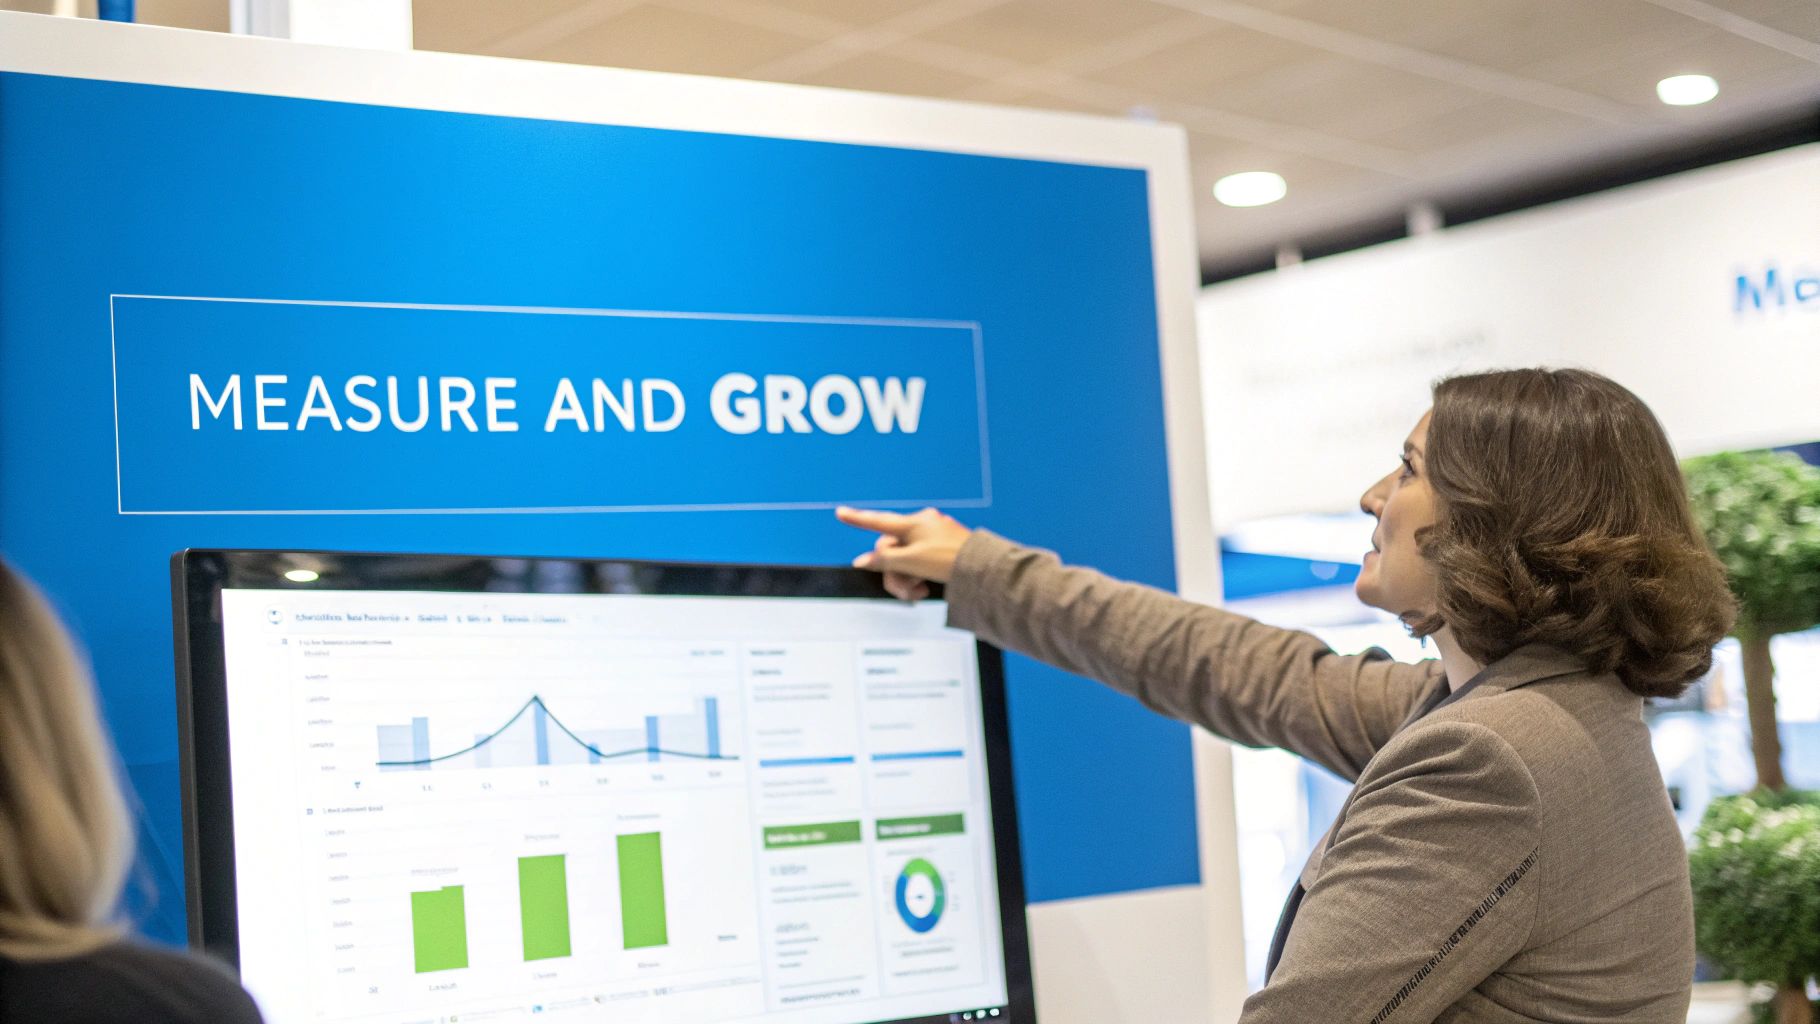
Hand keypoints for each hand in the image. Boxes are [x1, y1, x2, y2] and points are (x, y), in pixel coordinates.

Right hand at [835, 506, 971, 600]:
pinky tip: (928, 586)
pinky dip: (919, 575)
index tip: (840, 512)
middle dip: (894, 571)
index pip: (878, 521)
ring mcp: (934, 535)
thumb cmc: (948, 560)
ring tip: (920, 591)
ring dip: (907, 577)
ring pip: (906, 557)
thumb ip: (884, 561)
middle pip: (892, 549)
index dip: (857, 519)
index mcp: (914, 523)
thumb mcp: (911, 562)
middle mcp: (923, 524)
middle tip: (906, 589)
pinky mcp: (943, 546)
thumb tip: (861, 561)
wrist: (983, 568)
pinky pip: (921, 560)